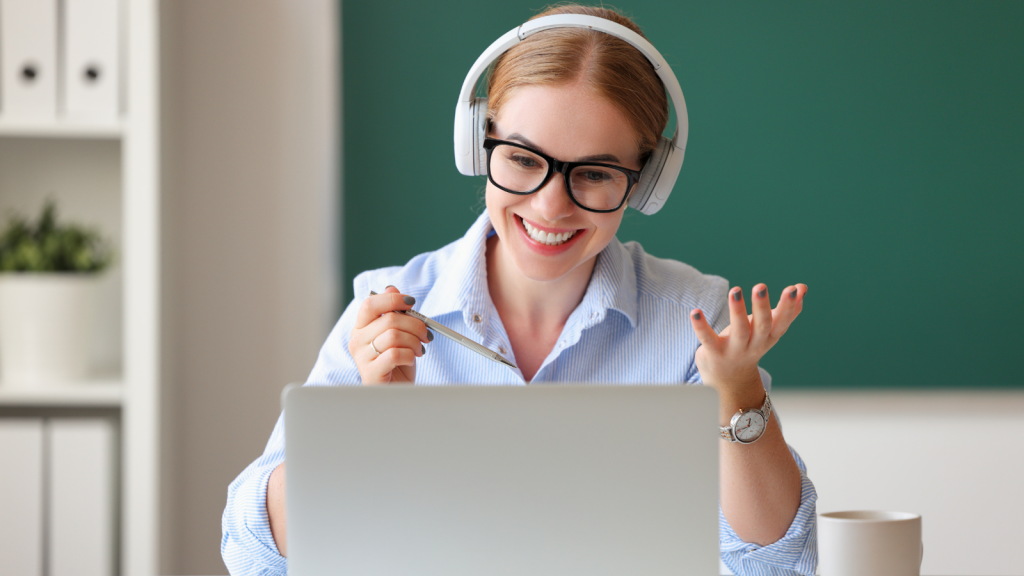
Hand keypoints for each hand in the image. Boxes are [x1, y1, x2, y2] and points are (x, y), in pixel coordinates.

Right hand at [349, 285, 431, 384]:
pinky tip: (411, 359)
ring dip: (414, 341)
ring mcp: (361, 357)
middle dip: (415, 324)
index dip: (392, 299)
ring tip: (419, 349)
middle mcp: (357, 340)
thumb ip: (394, 313)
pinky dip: (409, 355)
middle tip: (425, 334)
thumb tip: (392, 288)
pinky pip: (395, 354)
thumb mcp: (398, 334)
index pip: (370, 303)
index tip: (411, 302)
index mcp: (361, 327)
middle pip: (389, 320)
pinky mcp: (371, 373)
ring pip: (394, 336)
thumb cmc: (397, 362)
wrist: (396, 392)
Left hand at [689, 284, 805, 394]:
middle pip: (762, 326)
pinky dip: (701, 326)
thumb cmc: (750, 346)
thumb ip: (786, 311)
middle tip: (761, 286)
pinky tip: (695, 312)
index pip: (782, 322)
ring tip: (735, 290)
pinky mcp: (714, 354)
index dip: (789, 307)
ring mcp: (734, 350)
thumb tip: (803, 287)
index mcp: (769, 337)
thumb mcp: (769, 331)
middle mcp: (754, 345)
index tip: (794, 289)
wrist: (730, 383)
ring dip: (737, 310)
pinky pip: (707, 339)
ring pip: (738, 331)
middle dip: (762, 306)